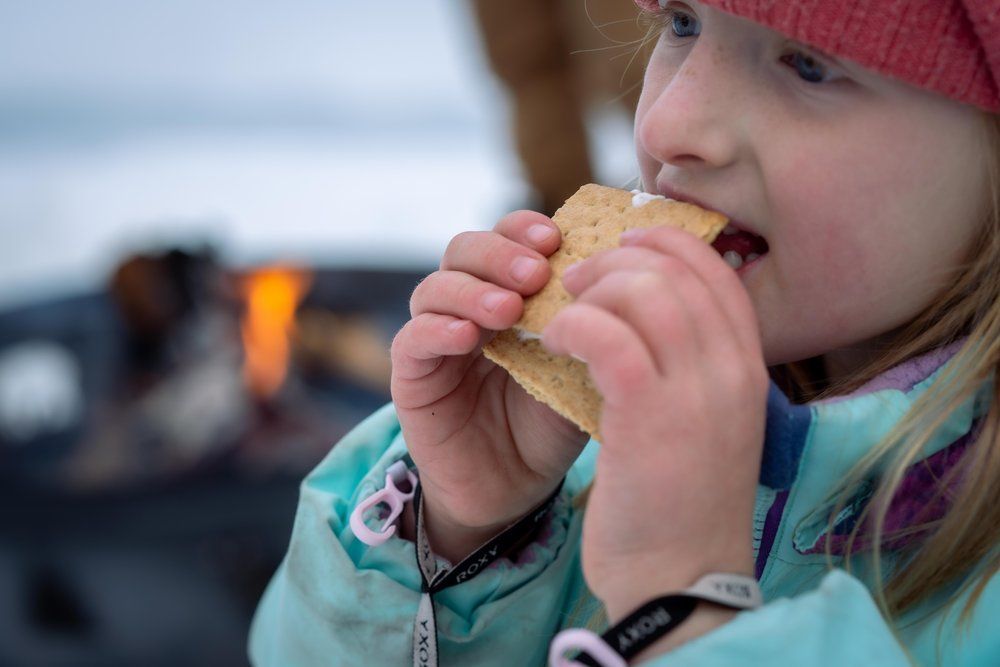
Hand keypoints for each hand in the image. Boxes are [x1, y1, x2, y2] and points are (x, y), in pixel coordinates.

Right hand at [391, 211, 589, 562]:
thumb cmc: (549, 426)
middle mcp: (467, 306)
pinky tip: (467, 336)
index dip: (526, 229)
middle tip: (537, 274)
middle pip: (465, 249)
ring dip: (471, 289)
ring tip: (508, 309)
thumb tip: (618, 279)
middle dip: (501, 253)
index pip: (508, 238)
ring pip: (434, 287)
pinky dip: (436, 329)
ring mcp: (435, 338)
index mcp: (509, 293)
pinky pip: (412, 339)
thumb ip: (587, 327)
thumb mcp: (580, 371)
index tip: (558, 240)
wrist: (513, 491)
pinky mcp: (411, 376)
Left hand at [542, 225, 767, 618]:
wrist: (680, 582)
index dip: (667, 243)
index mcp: (747, 368)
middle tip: (576, 278)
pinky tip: (553, 342)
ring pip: (643, 290)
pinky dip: (572, 324)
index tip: (625, 242)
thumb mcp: (705, 425)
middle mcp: (732, 369)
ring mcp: (697, 390)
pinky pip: (606, 333)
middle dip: (618, 258)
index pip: (716, 273)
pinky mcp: (650, 414)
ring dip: (589, 289)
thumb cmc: (681, 503)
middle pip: (676, 269)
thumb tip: (644, 318)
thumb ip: (690, 368)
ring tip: (560, 315)